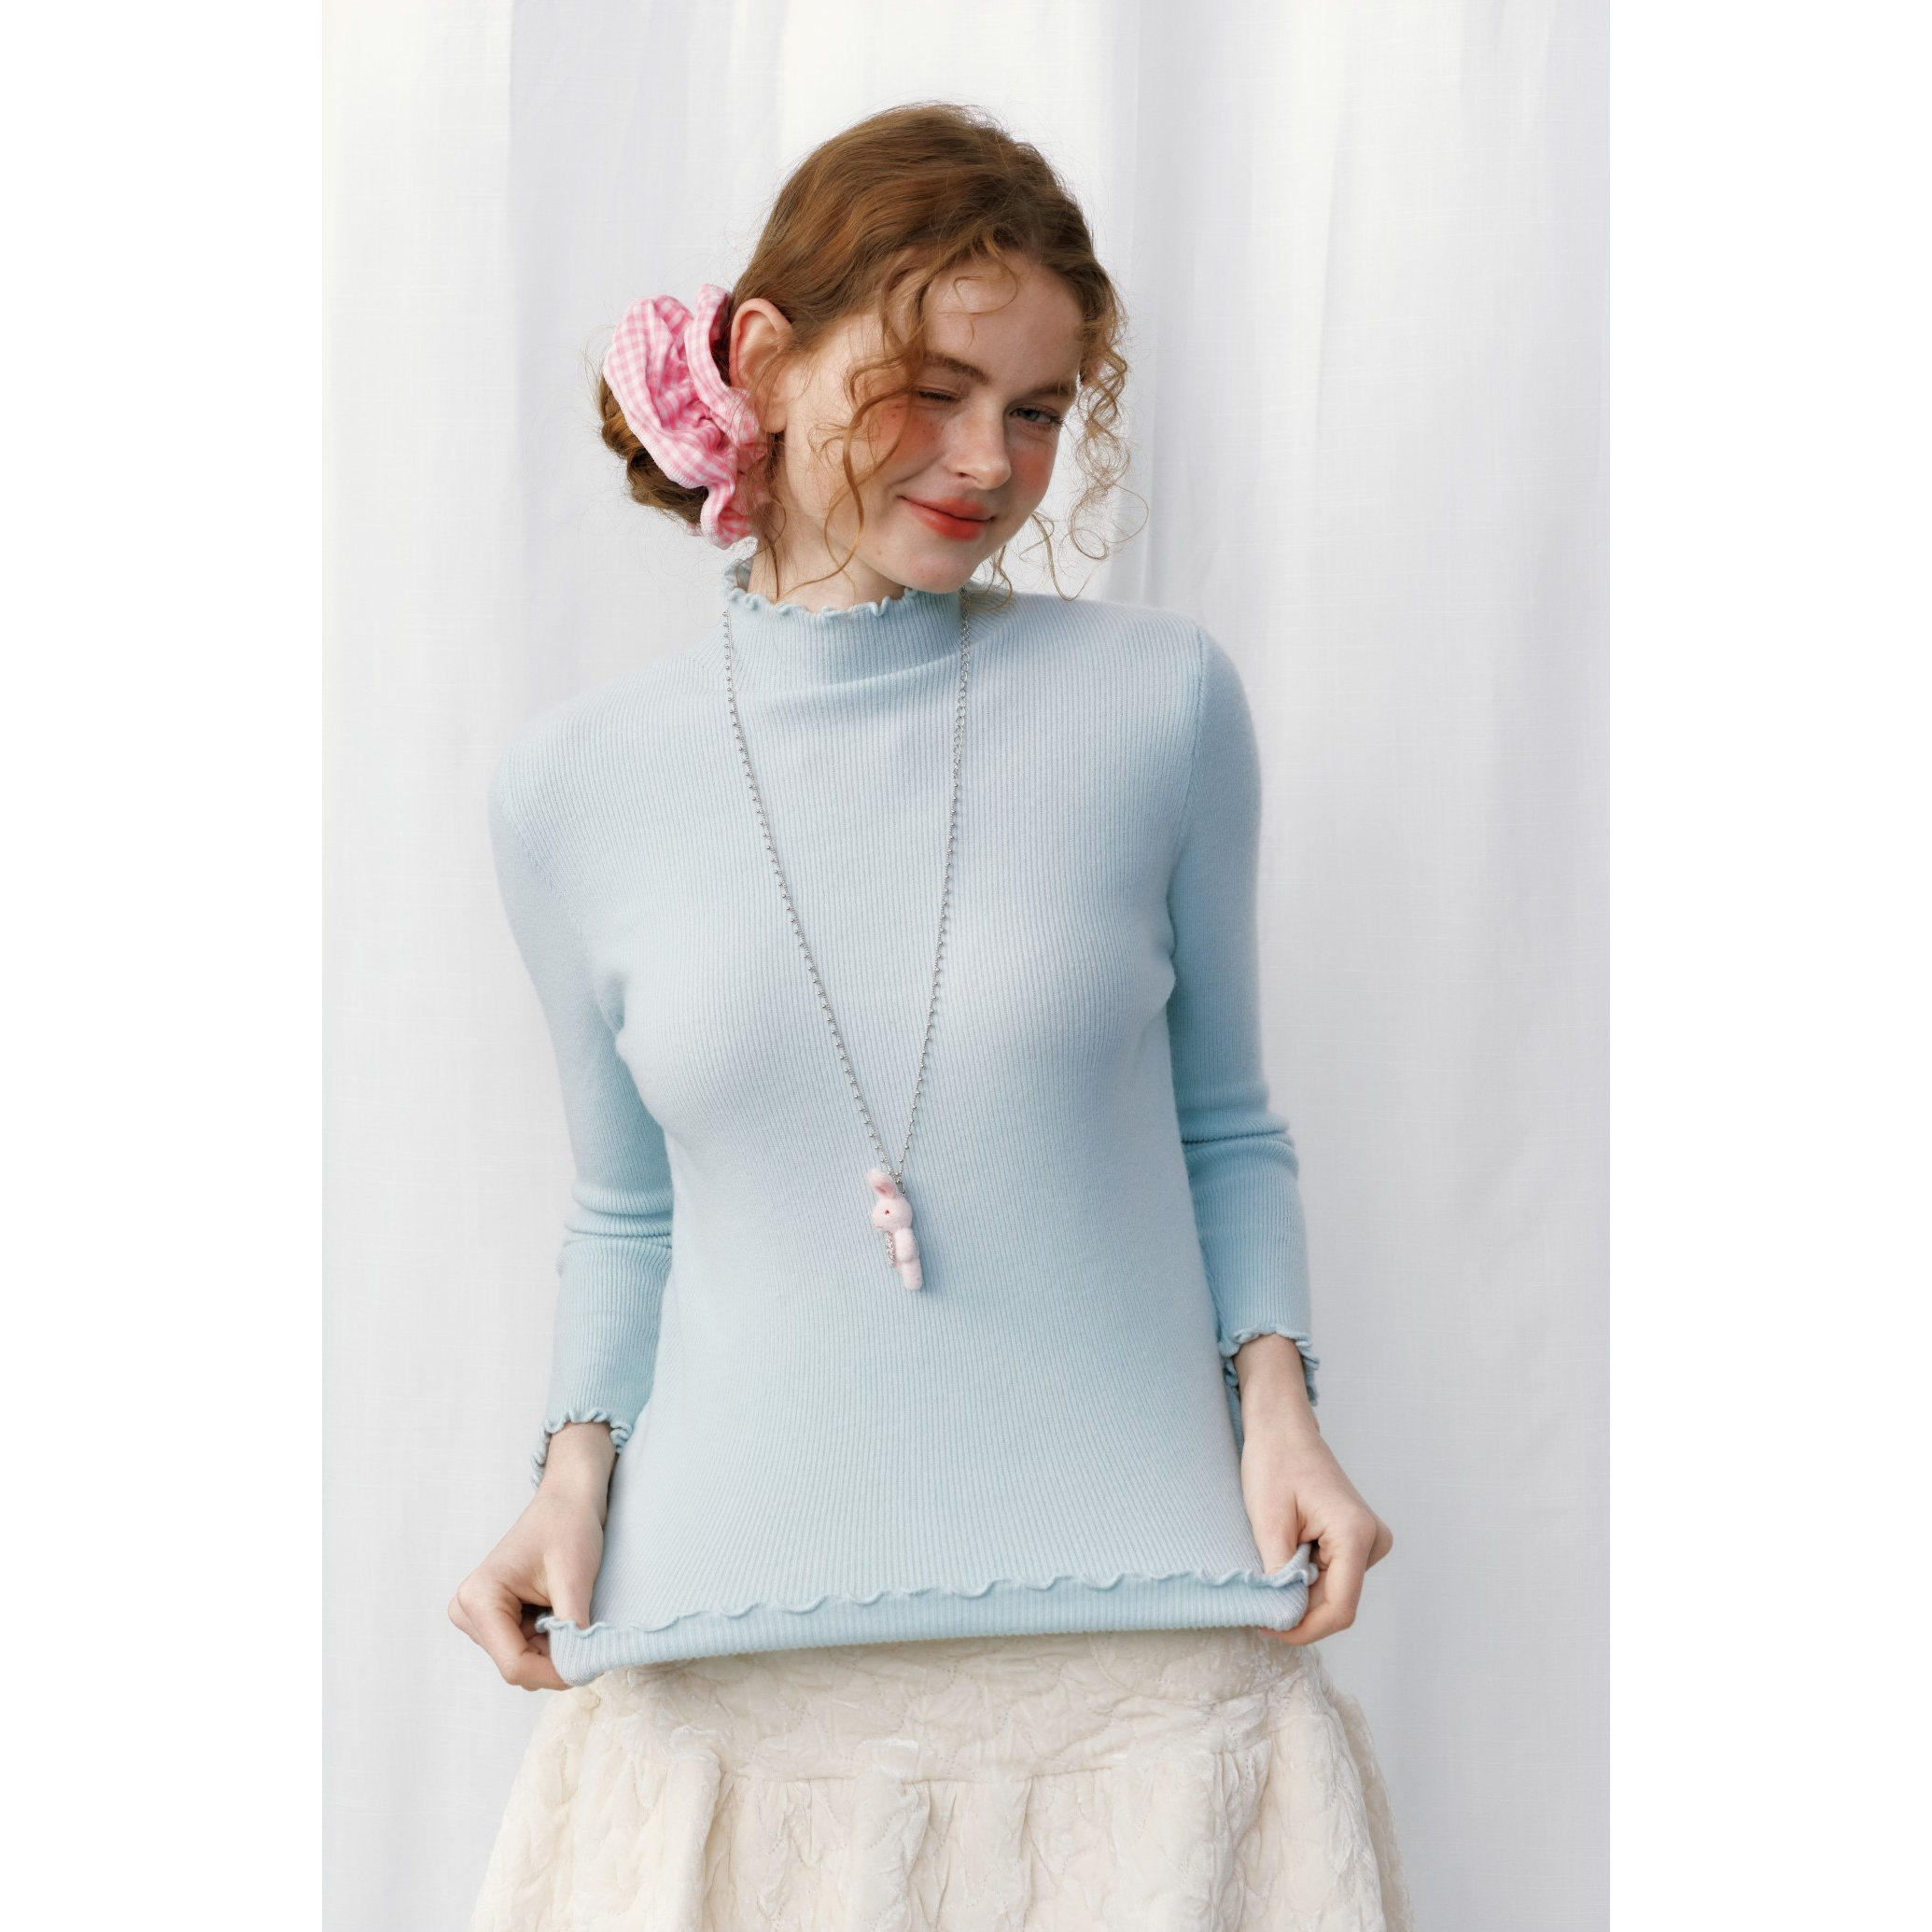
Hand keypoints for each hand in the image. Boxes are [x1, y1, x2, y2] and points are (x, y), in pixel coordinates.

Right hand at [448, 1421, 614, 1690]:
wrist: (568, 1498)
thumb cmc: (568, 1525)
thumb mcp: (574, 1577)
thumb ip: (572, 1629)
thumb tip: (578, 1672)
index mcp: (479, 1599)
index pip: (515, 1665)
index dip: (556, 1673)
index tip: (591, 1665)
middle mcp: (468, 1611)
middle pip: (517, 1667)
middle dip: (555, 1658)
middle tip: (585, 1627)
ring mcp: (478, 1616)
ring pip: (523, 1661)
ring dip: (554, 1648)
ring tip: (570, 1607)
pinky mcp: (493, 1618)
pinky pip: (525, 1649)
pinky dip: (550, 1640)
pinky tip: (560, 1608)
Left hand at [1232, 1337, 1393, 1644]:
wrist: (1282, 1429)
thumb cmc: (1274, 1463)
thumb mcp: (1268, 1523)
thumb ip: (1279, 1576)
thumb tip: (1283, 1618)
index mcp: (1356, 1534)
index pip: (1339, 1609)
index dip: (1303, 1628)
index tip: (1266, 1626)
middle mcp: (1372, 1540)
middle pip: (1337, 1604)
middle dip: (1299, 1610)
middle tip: (1259, 1599)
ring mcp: (1369, 1541)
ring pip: (1334, 1593)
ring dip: (1301, 1592)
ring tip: (1272, 1561)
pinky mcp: (1358, 1540)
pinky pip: (1334, 1577)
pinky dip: (1306, 1578)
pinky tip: (1286, 1555)